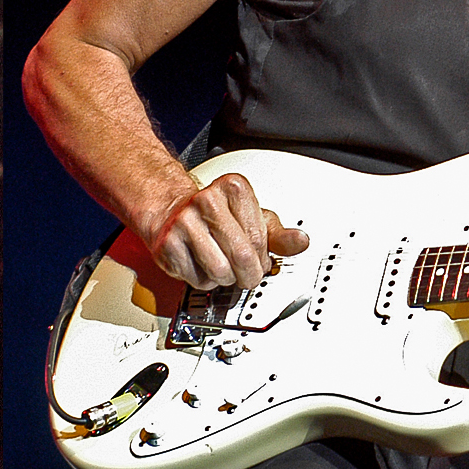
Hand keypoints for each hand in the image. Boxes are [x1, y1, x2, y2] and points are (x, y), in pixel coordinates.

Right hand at [144, 172, 309, 290]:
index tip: (259, 258)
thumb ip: (278, 234)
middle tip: (246, 273)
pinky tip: (201, 264)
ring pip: (221, 271)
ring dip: (225, 278)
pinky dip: (203, 280)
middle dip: (248, 274)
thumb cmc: (215, 214)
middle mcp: (207, 200)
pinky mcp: (168, 244)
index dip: (262, 257)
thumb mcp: (251, 218)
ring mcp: (184, 221)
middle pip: (242, 256)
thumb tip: (301, 242)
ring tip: (221, 265)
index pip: (259, 239)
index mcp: (233, 188)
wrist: (169, 210)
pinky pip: (197, 279)